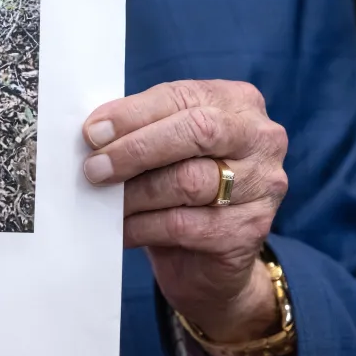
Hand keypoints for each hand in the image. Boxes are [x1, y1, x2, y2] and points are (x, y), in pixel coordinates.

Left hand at [82, 80, 288, 343]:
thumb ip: (140, 128)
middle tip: (95, 168)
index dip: (133, 114)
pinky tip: (122, 229)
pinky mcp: (250, 229)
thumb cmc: (180, 182)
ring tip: (103, 200)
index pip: (181, 98)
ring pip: (189, 182)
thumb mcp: (165, 145)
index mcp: (238, 101)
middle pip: (196, 132)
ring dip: (135, 193)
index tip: (92, 133)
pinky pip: (185, 225)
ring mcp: (263, 185)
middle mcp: (261, 138)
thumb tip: (95, 133)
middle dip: (137, 149)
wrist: (209, 257)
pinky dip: (143, 227)